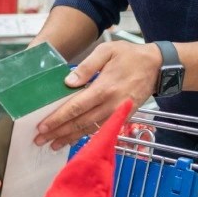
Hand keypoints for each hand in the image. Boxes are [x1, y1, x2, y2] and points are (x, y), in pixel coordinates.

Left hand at [34, 42, 159, 149]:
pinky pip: (101, 129)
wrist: (157, 66)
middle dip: (59, 132)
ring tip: (53, 145)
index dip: (58, 118)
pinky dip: (86, 136)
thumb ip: (87, 66)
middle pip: (80, 122)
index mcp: (104, 87)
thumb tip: (68, 82)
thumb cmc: (130, 55)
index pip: (76, 107)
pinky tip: (74, 139)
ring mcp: (118, 113)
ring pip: (90, 129)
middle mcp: (111, 104)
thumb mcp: (107, 51)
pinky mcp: (123, 117)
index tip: (43, 126)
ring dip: (70, 138)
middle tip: (40, 140)